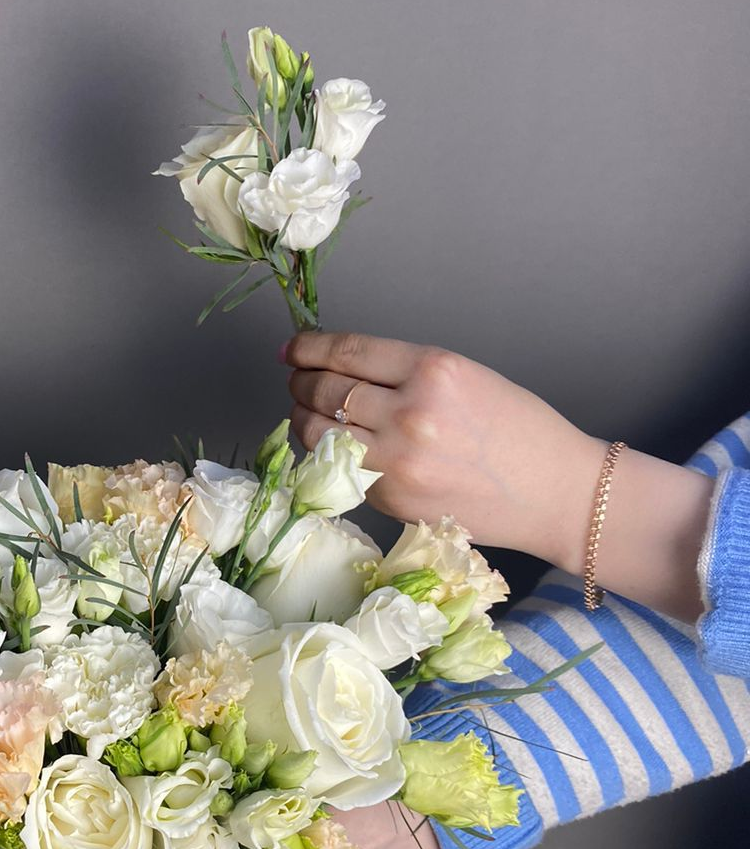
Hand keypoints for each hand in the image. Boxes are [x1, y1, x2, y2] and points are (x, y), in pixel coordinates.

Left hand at [284, 329, 600, 568]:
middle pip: (325, 390)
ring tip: (307, 411)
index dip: (309, 348)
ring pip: (318, 432)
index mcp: (434, 369)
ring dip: (303, 417)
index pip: (348, 352)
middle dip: (302, 382)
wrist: (555, 493)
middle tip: (298, 380)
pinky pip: (339, 470)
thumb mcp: (466, 377)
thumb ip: (403, 372)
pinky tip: (333, 445)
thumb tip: (339, 366)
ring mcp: (398, 462)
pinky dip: (326, 454)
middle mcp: (410, 414)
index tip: (292, 349)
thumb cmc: (518, 430)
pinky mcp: (392, 500)